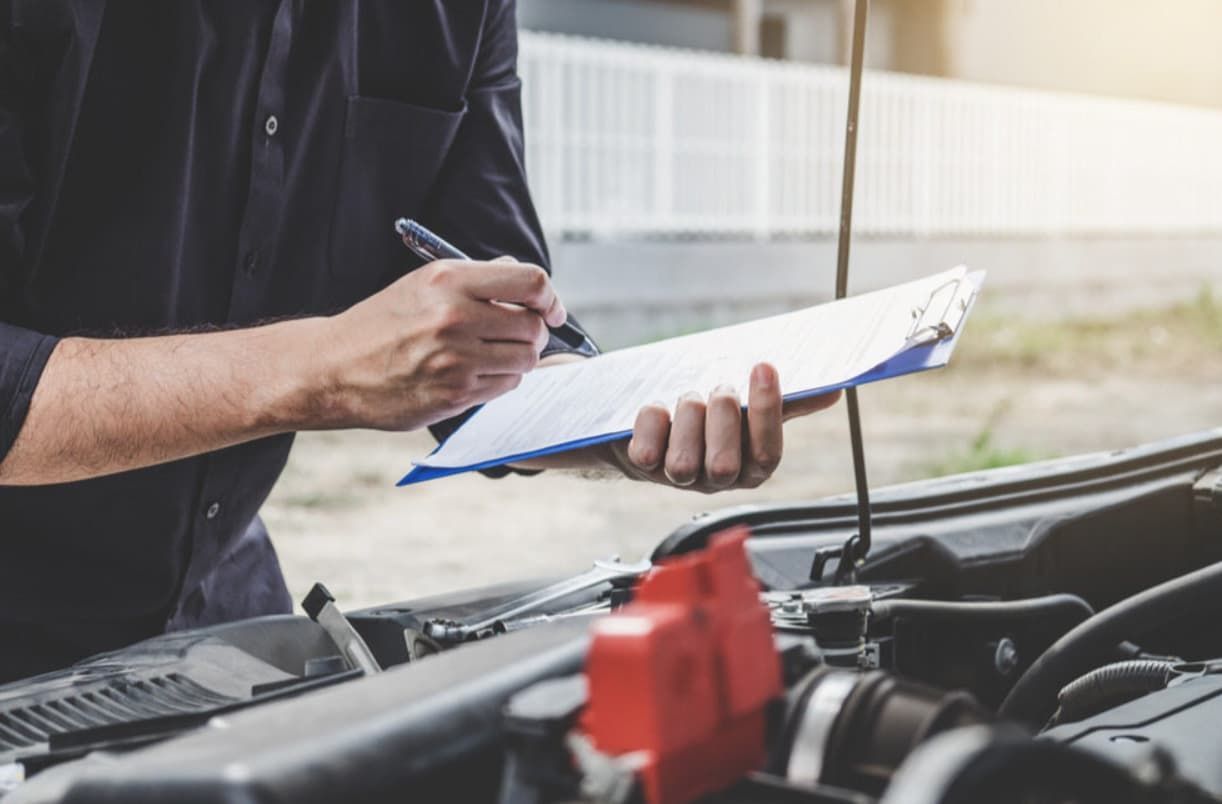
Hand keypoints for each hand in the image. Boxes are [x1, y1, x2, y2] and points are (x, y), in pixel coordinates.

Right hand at [317, 258, 563, 429]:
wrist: (335, 368)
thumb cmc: (383, 323)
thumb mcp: (423, 284)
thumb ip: (477, 278)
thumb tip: (522, 277)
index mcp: (449, 280)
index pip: (530, 282)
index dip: (549, 298)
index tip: (550, 309)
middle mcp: (455, 317)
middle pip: (533, 325)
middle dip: (533, 331)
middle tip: (515, 334)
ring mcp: (456, 360)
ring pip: (526, 359)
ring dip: (519, 358)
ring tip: (492, 354)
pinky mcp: (454, 395)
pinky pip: (505, 386)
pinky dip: (500, 380)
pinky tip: (476, 373)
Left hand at [612, 363, 839, 491]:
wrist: (654, 423)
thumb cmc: (709, 415)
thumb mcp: (748, 408)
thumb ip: (786, 403)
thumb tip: (832, 391)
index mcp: (750, 465)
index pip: (768, 453)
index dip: (767, 411)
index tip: (763, 367)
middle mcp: (716, 478)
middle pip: (725, 465)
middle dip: (722, 419)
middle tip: (719, 390)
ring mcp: (678, 477)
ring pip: (683, 462)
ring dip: (687, 416)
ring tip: (688, 399)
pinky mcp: (642, 468)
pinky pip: (646, 452)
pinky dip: (651, 421)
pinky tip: (658, 410)